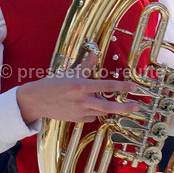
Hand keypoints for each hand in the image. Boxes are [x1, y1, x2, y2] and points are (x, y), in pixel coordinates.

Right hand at [16, 52, 140, 124]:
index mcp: (81, 86)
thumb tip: (95, 52)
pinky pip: (92, 117)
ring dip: (109, 108)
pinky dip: (94, 113)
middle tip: (136, 107)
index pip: (107, 85)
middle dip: (124, 107)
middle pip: (109, 106)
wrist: (37, 100)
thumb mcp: (69, 72)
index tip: (133, 87)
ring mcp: (80, 111)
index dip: (122, 86)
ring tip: (118, 105)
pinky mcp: (77, 119)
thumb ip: (85, 65)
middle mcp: (82, 100)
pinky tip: (90, 107)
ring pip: (101, 112)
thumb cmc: (52, 84)